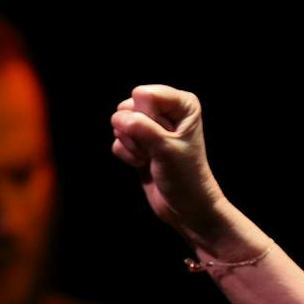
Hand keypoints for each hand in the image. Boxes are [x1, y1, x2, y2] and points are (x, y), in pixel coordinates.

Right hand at [109, 84, 235, 247]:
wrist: (186, 208)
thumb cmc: (186, 178)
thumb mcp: (166, 149)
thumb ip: (141, 128)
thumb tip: (117, 118)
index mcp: (182, 104)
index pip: (144, 94)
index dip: (148, 118)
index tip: (166, 138)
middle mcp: (166, 111)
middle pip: (129, 106)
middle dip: (137, 132)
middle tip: (157, 150)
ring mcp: (150, 126)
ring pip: (120, 123)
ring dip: (132, 145)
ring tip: (152, 158)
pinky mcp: (137, 143)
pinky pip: (117, 141)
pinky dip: (128, 156)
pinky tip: (144, 165)